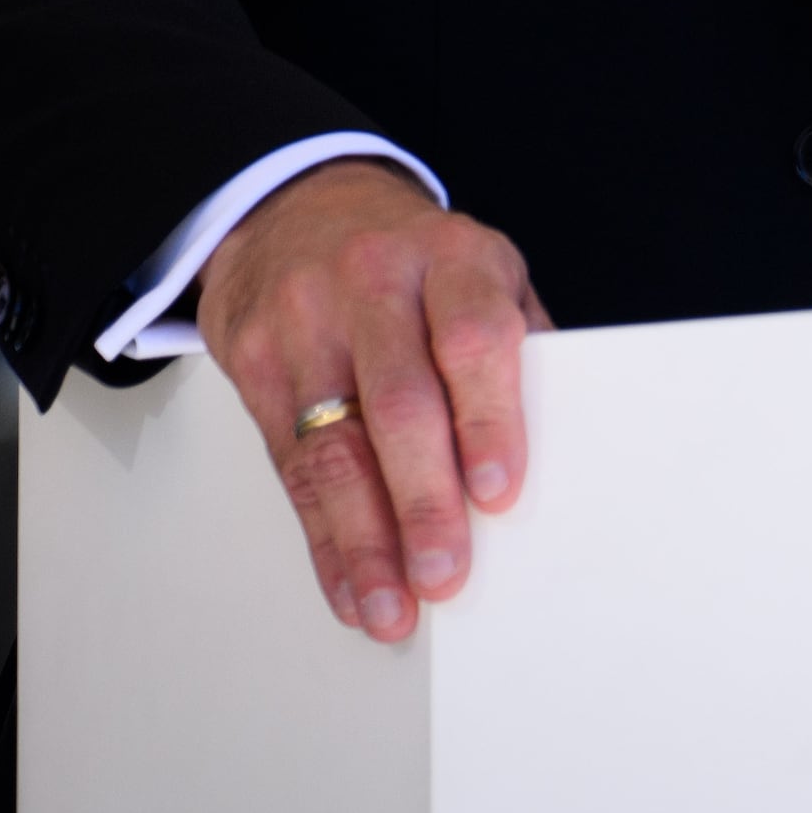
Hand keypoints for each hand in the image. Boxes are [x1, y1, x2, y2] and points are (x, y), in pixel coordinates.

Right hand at [198, 158, 550, 644]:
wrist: (296, 206)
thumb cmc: (413, 261)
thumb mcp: (479, 273)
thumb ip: (516, 351)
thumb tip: (557, 457)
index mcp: (452, 257)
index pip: (474, 337)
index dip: (489, 419)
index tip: (501, 493)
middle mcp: (374, 281)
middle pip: (399, 402)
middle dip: (423, 501)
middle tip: (445, 574)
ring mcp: (305, 318)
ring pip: (334, 445)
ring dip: (365, 540)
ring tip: (392, 606)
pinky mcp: (254, 358)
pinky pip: (288, 465)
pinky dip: (323, 537)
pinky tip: (348, 582)